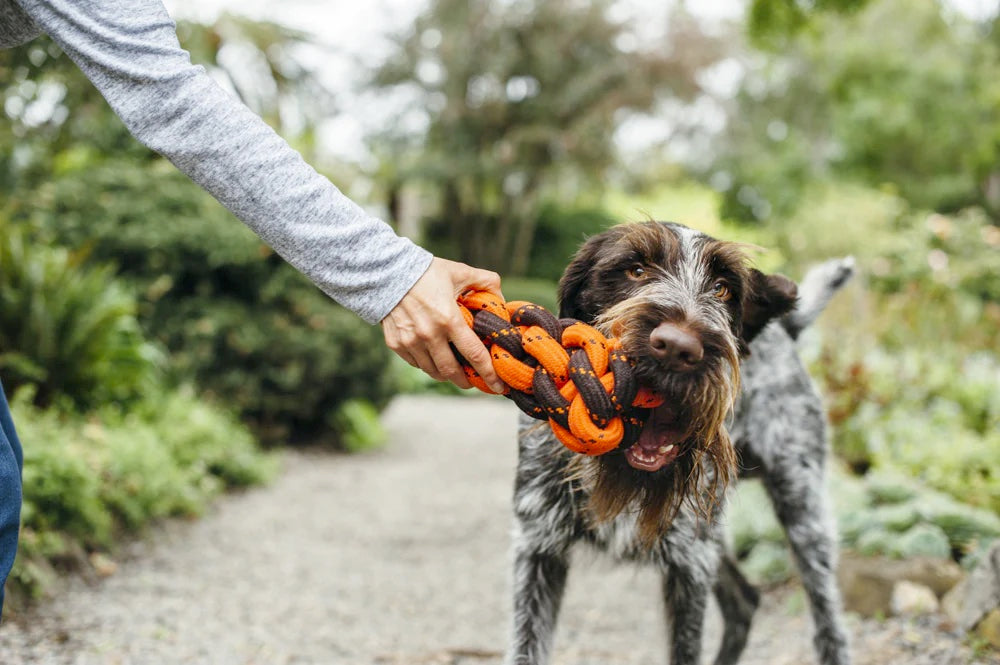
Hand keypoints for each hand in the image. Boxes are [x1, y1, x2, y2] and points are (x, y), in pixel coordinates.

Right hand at [381, 258, 505, 392]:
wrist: (387, 271)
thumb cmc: (426, 271)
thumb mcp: (460, 271)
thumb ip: (486, 281)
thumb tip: (501, 300)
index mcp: (449, 319)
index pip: (474, 354)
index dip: (488, 373)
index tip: (498, 386)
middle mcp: (429, 334)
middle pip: (452, 371)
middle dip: (466, 382)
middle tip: (474, 382)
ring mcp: (410, 341)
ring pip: (433, 371)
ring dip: (446, 375)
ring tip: (454, 371)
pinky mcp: (396, 344)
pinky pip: (416, 363)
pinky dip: (427, 365)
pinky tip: (434, 358)